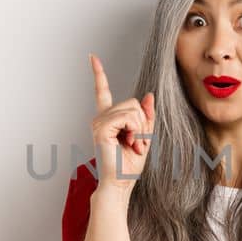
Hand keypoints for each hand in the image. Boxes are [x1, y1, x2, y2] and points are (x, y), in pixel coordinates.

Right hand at [89, 53, 155, 192]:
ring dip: (140, 129)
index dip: (98, 74)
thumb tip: (149, 95)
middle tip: (137, 144)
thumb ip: (146, 117)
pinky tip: (129, 144)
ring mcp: (99, 122)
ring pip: (133, 109)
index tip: (92, 57)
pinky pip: (128, 117)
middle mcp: (100, 117)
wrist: (120, 184)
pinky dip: (136, 131)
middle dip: (143, 123)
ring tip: (133, 146)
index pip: (102, 91)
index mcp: (108, 119)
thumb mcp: (145, 137)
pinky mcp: (101, 128)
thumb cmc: (129, 165)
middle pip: (133, 102)